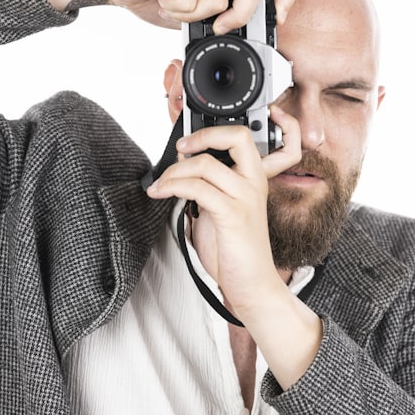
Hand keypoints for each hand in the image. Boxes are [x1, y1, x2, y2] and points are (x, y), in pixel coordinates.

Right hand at [34, 0, 293, 32]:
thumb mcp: (196, 6)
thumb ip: (221, 10)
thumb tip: (246, 31)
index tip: (279, 16)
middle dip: (238, 15)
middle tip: (217, 26)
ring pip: (220, 1)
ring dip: (192, 14)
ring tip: (173, 1)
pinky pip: (193, 1)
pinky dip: (175, 9)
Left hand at [145, 105, 300, 319]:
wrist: (252, 283)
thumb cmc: (234, 250)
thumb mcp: (219, 210)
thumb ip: (207, 186)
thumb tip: (181, 165)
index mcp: (253, 179)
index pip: (242, 137)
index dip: (213, 131)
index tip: (187, 142)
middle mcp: (254, 184)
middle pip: (236, 137)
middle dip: (201, 137)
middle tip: (179, 149)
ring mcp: (246, 198)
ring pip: (205, 164)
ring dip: (174, 172)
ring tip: (160, 186)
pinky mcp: (233, 215)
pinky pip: (197, 189)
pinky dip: (174, 187)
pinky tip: (162, 194)